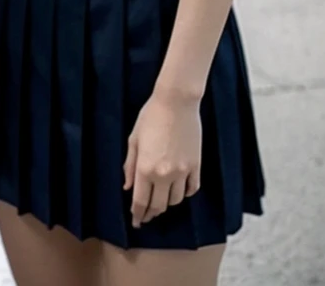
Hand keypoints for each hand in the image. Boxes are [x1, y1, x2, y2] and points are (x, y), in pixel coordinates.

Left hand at [123, 89, 201, 227]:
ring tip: (161, 201)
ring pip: (176, 200)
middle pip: (159, 205)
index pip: (141, 201)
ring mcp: (182, 172)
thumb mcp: (134, 139)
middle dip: (151, 213)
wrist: (176, 102)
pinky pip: (191, 189)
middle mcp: (164, 174)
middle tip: (147, 216)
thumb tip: (128, 187)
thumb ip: (130, 165)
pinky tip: (179, 190)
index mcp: (146, 168)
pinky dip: (185, 193)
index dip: (138, 214)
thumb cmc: (151, 116)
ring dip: (167, 204)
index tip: (136, 222)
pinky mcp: (196, 166)